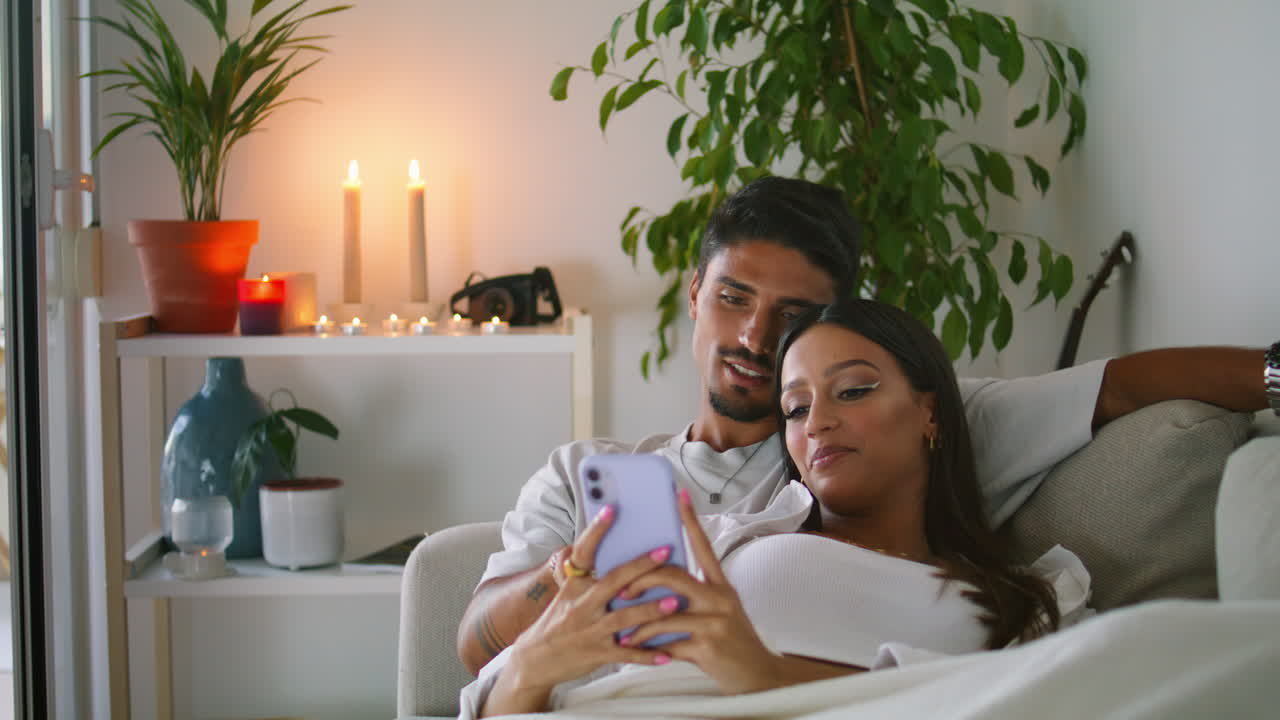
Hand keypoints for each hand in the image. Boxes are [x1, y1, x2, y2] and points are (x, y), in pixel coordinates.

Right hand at [483, 504, 679, 714]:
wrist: (535, 660)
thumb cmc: (559, 622)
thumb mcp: (568, 595)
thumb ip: (592, 578)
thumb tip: (620, 552)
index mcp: (575, 586)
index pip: (584, 553)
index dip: (596, 531)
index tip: (611, 509)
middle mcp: (581, 605)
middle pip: (613, 581)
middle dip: (640, 566)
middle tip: (665, 551)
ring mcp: (590, 630)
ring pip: (624, 617)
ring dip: (650, 610)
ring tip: (675, 602)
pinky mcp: (598, 654)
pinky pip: (627, 654)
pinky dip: (647, 655)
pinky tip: (667, 654)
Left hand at [617, 488, 784, 694]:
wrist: (758, 677)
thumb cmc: (732, 642)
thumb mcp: (719, 612)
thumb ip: (695, 597)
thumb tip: (658, 585)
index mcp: (721, 585)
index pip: (703, 546)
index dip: (690, 519)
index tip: (678, 495)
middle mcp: (720, 597)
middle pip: (672, 575)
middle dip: (641, 581)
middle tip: (623, 592)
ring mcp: (714, 621)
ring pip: (664, 612)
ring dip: (638, 624)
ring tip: (623, 633)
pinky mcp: (708, 646)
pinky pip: (667, 642)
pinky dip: (648, 648)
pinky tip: (637, 652)